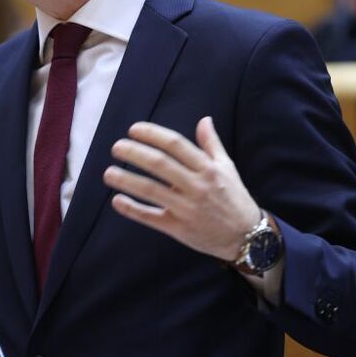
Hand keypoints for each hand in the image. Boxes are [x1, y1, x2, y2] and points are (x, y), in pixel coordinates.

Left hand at [102, 117, 260, 261]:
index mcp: (207, 168)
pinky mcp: (178, 228)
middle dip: (134, 153)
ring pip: (151, 190)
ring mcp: (186, 208)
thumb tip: (204, 119)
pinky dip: (132, 209)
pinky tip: (117, 200)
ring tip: (108, 173)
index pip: (175, 145)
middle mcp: (196, 186)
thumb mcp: (227, 168)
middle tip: (116, 147)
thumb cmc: (234, 198)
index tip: (134, 129)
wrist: (246, 237)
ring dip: (126, 180)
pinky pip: (151, 218)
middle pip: (159, 164)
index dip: (152, 135)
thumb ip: (212, 144)